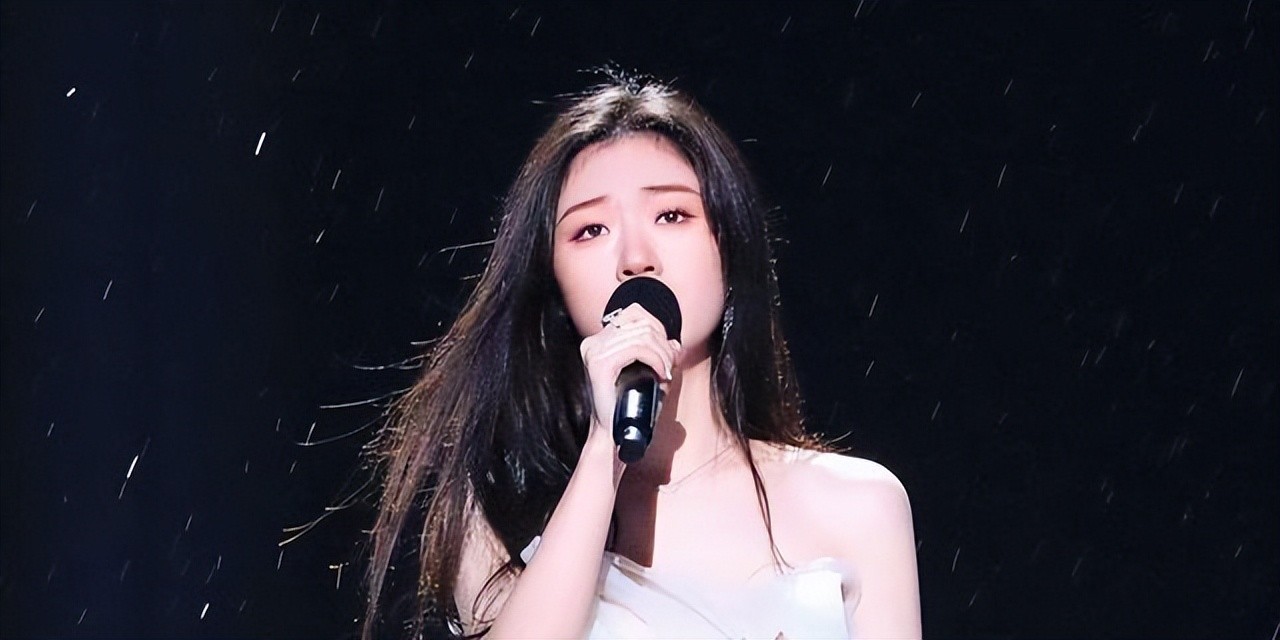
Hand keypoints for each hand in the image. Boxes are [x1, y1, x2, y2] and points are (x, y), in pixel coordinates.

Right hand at [578, 303, 680, 443]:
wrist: (613, 433)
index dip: (658, 327)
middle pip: (642, 324)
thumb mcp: (647, 373)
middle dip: (664, 345)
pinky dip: (655, 359)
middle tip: (670, 367)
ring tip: (665, 373)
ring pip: (643, 335)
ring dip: (662, 354)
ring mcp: (594, 351)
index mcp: (599, 340)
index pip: (634, 313)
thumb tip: (675, 342)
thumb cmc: (629, 405)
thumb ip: (659, 354)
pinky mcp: (599, 364)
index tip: (665, 352)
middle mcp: (594, 342)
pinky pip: (637, 348)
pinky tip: (660, 374)